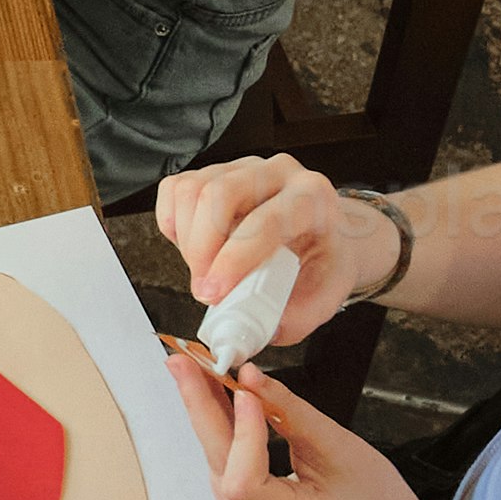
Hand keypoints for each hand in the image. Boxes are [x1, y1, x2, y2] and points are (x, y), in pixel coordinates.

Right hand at [157, 150, 377, 349]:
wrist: (327, 236)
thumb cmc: (324, 262)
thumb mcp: (326, 296)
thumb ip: (294, 318)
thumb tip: (250, 331)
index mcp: (311, 198)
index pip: (265, 221)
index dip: (233, 260)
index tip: (213, 294)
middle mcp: (276, 173)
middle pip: (219, 194)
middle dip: (201, 249)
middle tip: (204, 290)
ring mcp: (242, 168)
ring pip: (192, 190)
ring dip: (186, 240)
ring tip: (203, 270)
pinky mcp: (214, 173)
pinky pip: (176, 190)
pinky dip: (173, 224)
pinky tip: (192, 247)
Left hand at [165, 343, 446, 499]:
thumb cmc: (371, 498)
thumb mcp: (341, 449)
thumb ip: (291, 413)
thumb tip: (249, 377)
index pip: (246, 483)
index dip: (241, 433)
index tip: (243, 388)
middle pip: (218, 466)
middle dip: (200, 407)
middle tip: (183, 362)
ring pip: (216, 463)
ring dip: (206, 414)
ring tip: (196, 370)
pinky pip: (222, 467)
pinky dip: (220, 431)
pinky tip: (213, 399)